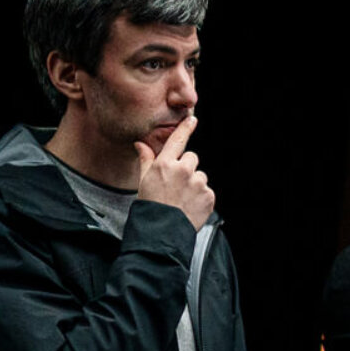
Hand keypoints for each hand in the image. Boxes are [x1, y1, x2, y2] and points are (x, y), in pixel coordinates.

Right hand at [134, 114, 212, 228]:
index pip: (178, 140)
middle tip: (176, 184)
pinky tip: (189, 206)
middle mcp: (184, 170)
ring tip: (182, 198)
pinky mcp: (209, 196)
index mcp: (166, 164)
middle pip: (192, 158)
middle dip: (186, 168)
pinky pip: (207, 190)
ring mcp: (198, 183)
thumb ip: (146, 159)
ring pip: (200, 175)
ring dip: (194, 184)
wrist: (162, 232)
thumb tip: (140, 144)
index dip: (186, 128)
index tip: (192, 119)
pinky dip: (200, 197)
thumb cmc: (150, 206)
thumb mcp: (143, 180)